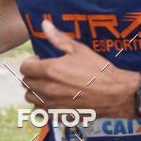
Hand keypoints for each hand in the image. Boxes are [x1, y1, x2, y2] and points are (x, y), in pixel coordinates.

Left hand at [20, 20, 138, 116]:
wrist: (116, 93)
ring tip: (47, 86)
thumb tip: (44, 24)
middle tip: (44, 73)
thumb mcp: (79, 50)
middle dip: (32, 76)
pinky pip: (39, 113)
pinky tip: (52, 101)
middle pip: (26, 83)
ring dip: (35, 91)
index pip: (25, 67)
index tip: (39, 60)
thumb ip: (58, 38)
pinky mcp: (59, 116)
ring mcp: (52, 104)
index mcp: (51, 70)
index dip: (30, 62)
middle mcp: (48, 89)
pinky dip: (42, 107)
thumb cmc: (99, 70)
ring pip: (30, 98)